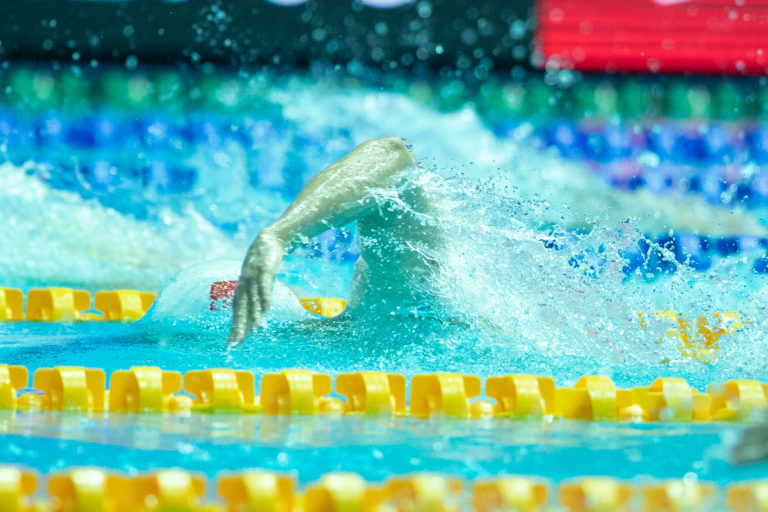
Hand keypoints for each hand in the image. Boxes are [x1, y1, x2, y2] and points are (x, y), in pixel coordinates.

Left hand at [227, 229, 284, 347]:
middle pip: (241, 310)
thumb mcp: (258, 286)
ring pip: (253, 300)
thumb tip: (257, 320)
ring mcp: (253, 278)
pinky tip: (267, 308)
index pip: (237, 315)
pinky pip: (264, 286)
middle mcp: (244, 287)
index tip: (231, 345)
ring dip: (254, 314)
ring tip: (256, 329)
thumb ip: (257, 301)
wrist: (267, 242)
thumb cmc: (262, 268)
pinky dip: (265, 296)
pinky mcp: (264, 270)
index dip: (234, 330)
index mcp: (242, 292)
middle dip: (239, 327)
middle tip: (237, 343)